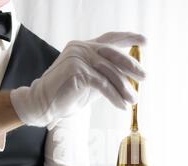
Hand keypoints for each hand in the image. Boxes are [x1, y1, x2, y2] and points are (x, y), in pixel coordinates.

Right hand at [10, 32, 146, 126]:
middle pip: (113, 53)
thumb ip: (106, 75)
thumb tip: (128, 80)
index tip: (144, 41)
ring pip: (110, 71)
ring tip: (133, 100)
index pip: (110, 38)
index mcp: (84, 47)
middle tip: (145, 76)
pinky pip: (103, 84)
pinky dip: (115, 96)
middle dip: (131, 65)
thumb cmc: (66, 93)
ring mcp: (78, 58)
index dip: (128, 38)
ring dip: (124, 88)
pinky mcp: (78, 72)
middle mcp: (81, 48)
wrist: (43, 103)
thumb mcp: (91, 82)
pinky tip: (122, 106)